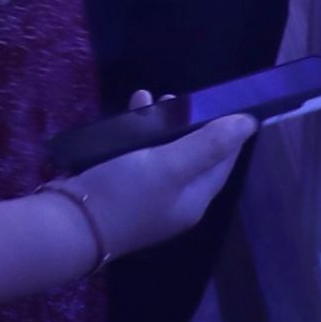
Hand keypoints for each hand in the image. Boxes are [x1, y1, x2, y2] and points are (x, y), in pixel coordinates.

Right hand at [63, 92, 254, 258]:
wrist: (69, 225)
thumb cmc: (125, 193)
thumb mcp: (170, 164)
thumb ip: (209, 144)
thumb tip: (251, 124)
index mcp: (195, 199)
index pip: (223, 161)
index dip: (228, 132)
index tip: (225, 100)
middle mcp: (176, 201)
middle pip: (194, 155)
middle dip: (190, 123)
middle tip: (180, 96)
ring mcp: (147, 197)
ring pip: (163, 152)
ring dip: (161, 124)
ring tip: (152, 97)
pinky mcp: (121, 189)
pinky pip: (137, 156)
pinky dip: (136, 133)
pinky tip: (128, 114)